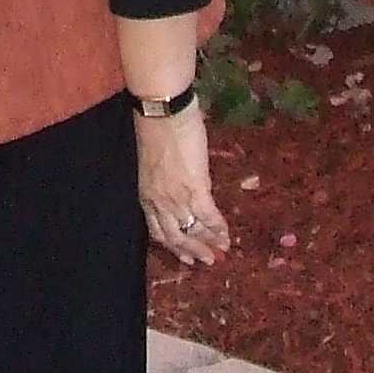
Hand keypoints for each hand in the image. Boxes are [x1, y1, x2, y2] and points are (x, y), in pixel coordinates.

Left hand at [134, 107, 229, 266]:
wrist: (162, 112)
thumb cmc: (157, 129)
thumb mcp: (156, 164)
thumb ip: (167, 183)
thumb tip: (187, 191)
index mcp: (146, 195)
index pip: (158, 231)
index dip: (174, 246)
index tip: (186, 257)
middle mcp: (158, 201)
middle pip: (175, 237)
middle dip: (193, 251)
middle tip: (207, 260)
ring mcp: (176, 196)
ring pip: (192, 231)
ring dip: (208, 243)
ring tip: (221, 251)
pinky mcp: (195, 188)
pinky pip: (208, 216)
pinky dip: (219, 228)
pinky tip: (227, 234)